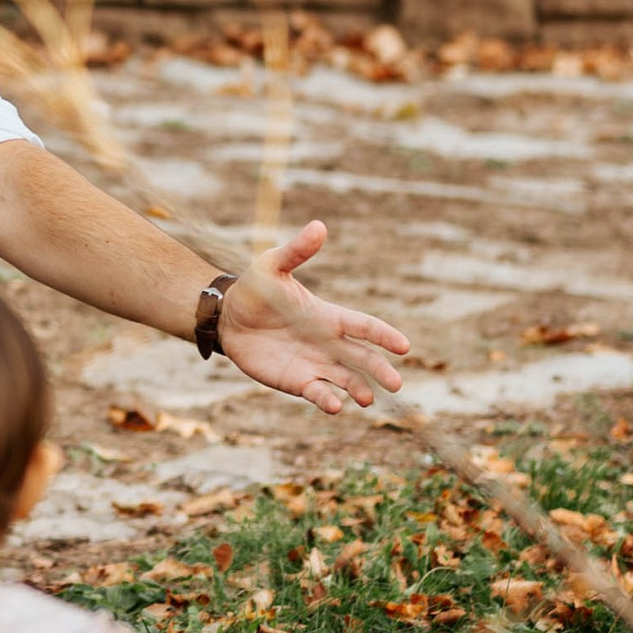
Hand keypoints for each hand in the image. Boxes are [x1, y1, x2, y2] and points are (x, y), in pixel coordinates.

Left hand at [219, 222, 410, 417]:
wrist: (228, 318)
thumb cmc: (255, 289)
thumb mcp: (273, 266)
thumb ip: (297, 252)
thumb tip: (319, 226)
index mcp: (327, 316)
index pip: (363, 326)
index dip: (384, 335)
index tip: (404, 346)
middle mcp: (327, 342)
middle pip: (361, 358)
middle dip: (379, 370)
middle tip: (396, 384)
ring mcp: (314, 363)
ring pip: (345, 379)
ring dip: (358, 389)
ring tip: (367, 399)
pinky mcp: (297, 381)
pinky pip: (317, 392)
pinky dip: (327, 400)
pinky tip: (335, 406)